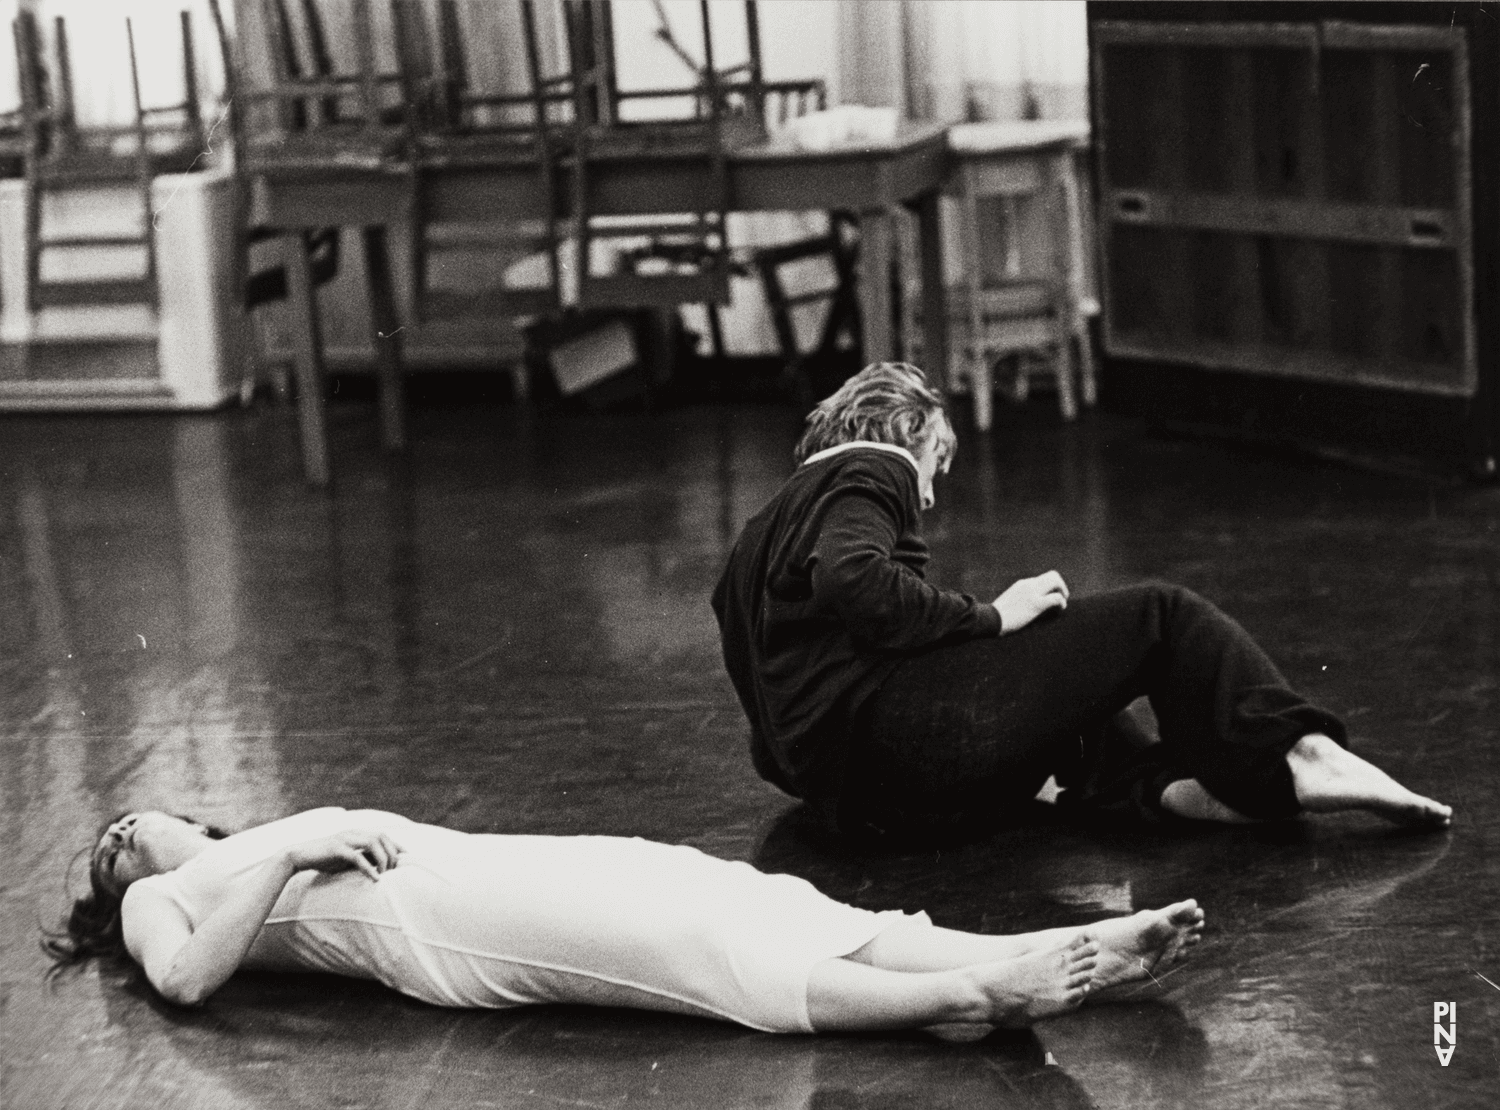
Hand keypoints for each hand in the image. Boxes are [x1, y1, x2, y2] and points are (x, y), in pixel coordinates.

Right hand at [284, 830, 402, 880]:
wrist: (299, 856)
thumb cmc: (324, 859)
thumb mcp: (346, 859)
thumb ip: (362, 858)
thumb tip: (380, 866)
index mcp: (357, 833)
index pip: (383, 835)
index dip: (396, 845)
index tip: (406, 858)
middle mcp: (353, 832)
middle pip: (381, 836)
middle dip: (392, 852)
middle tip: (395, 870)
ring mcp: (345, 838)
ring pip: (372, 843)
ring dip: (383, 859)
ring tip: (386, 874)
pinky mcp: (336, 848)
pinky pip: (357, 856)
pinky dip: (368, 867)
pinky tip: (375, 878)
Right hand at [994, 571, 1068, 632]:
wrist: (990, 619)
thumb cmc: (996, 616)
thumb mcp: (1008, 603)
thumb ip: (1018, 601)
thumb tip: (1024, 608)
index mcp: (1022, 584)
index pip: (1042, 579)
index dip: (1050, 588)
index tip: (1050, 598)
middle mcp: (1029, 584)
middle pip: (1052, 575)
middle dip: (1061, 586)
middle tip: (1062, 598)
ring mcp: (1032, 593)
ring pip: (1056, 581)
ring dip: (1063, 591)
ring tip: (1062, 604)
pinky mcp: (1036, 604)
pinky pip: (1056, 598)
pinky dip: (1062, 603)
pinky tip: (1059, 610)